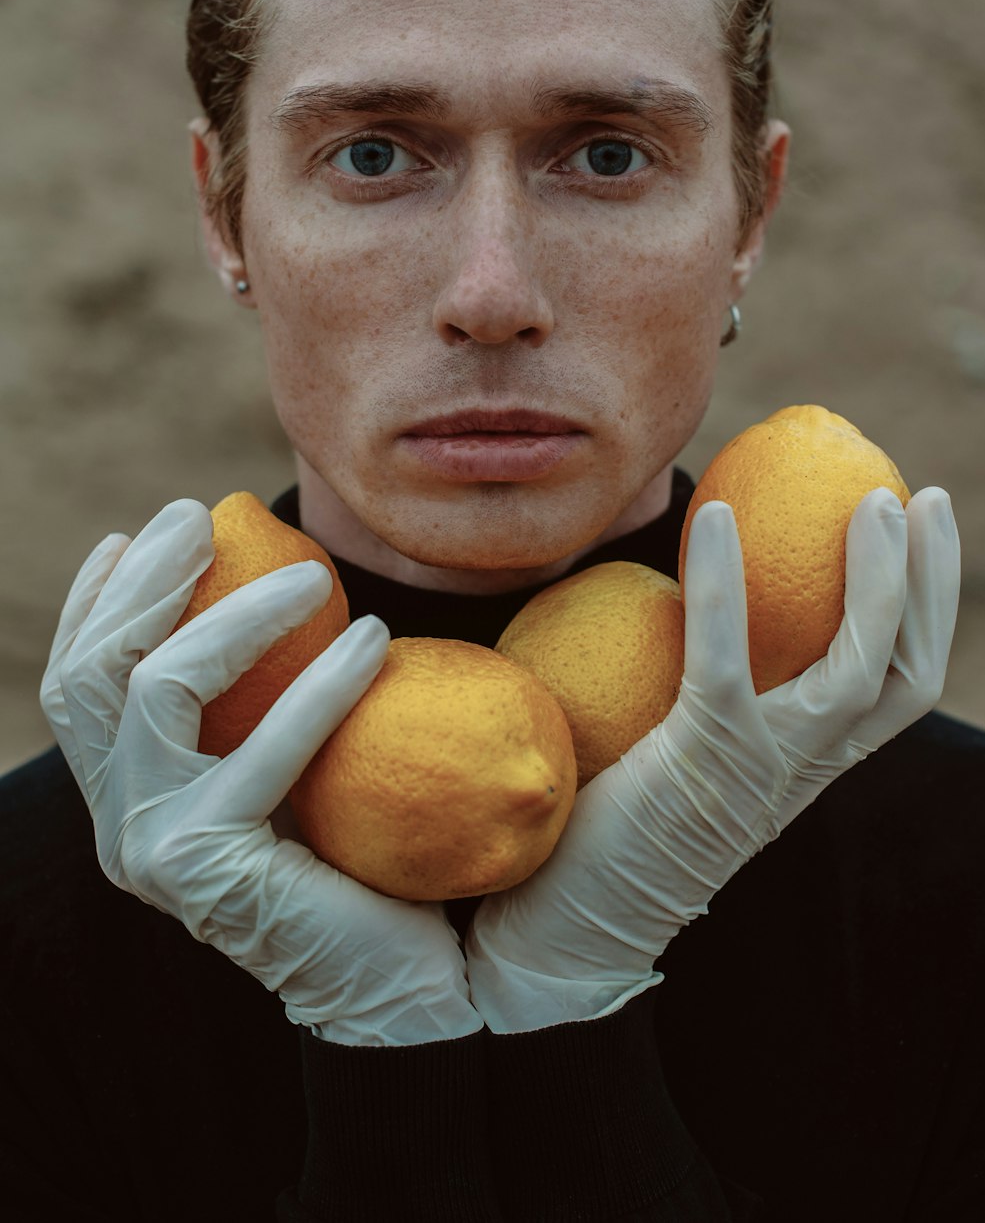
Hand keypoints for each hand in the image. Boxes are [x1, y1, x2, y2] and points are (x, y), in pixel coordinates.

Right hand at [41, 499, 481, 1046]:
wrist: (396, 980)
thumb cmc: (351, 855)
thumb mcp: (281, 758)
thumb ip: (251, 697)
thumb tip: (269, 577)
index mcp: (126, 793)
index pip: (76, 681)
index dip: (95, 599)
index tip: (140, 533)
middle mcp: (118, 821)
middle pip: (87, 672)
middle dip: (141, 580)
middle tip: (203, 515)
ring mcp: (150, 848)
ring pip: (152, 688)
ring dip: (231, 615)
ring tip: (313, 577)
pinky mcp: (208, 867)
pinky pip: (259, 748)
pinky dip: (318, 685)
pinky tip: (374, 640)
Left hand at [466, 487, 959, 1031]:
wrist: (564, 928)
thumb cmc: (614, 825)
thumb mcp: (684, 745)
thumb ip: (710, 689)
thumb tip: (694, 592)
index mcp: (804, 765)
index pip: (901, 686)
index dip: (928, 609)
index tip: (923, 531)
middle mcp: (801, 770)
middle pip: (905, 675)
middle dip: (930, 585)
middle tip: (923, 496)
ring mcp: (759, 768)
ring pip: (855, 670)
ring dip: (874, 582)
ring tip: (871, 500)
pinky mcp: (699, 760)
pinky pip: (726, 659)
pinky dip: (725, 586)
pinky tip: (713, 518)